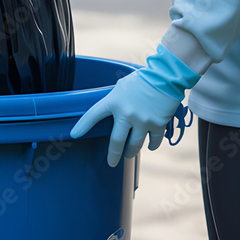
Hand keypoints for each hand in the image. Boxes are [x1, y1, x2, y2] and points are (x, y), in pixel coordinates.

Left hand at [70, 45, 199, 166]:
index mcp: (113, 101)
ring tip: (129, 154)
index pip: (93, 115)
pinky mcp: (157, 124)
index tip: (74, 134)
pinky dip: (151, 146)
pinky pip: (153, 142)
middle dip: (113, 155)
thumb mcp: (122, 86)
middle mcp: (126, 114)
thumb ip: (115, 99)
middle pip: (116, 142)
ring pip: (134, 145)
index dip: (82, 126)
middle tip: (111, 163)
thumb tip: (112, 110)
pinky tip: (149, 146)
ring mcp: (142, 121)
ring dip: (131, 152)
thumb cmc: (142, 79)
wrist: (165, 77)